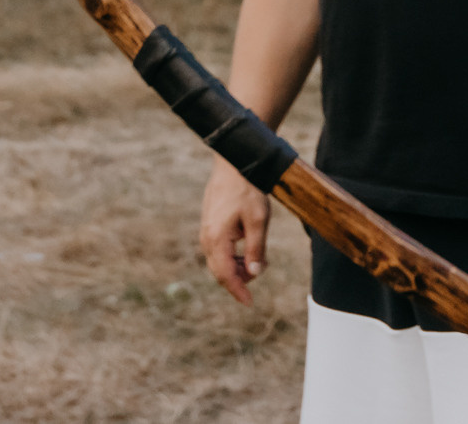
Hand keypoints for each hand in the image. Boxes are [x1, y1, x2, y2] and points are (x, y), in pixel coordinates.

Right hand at [199, 159, 271, 304]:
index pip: (226, 275)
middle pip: (220, 272)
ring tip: (258, 258)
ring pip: (219, 261)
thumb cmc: (247, 189)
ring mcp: (206, 232)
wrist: (233, 164)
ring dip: (237, 267)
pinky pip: (218, 250)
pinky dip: (232, 256)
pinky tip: (248, 248)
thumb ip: (256, 249)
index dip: (238, 291)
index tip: (250, 303)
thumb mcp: (258, 219)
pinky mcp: (209, 225)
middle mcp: (206, 238)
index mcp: (217, 239)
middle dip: (239, 280)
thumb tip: (255, 274)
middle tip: (260, 273)